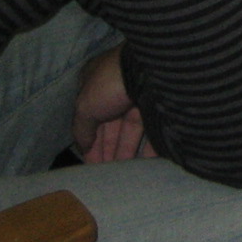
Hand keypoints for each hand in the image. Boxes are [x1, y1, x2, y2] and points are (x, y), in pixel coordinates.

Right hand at [73, 47, 158, 162]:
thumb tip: (82, 146)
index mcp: (95, 84)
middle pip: (111, 125)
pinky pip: (153, 127)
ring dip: (127, 150)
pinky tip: (146, 163)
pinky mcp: (159, 102)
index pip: (90, 117)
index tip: (91, 165)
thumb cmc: (110, 84)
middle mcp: (118, 88)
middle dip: (109, 149)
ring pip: (132, 128)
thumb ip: (81, 128)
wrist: (151, 67)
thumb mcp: (85, 106)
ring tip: (124, 173)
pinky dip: (150, 146)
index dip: (90, 141)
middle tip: (107, 174)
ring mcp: (140, 93)